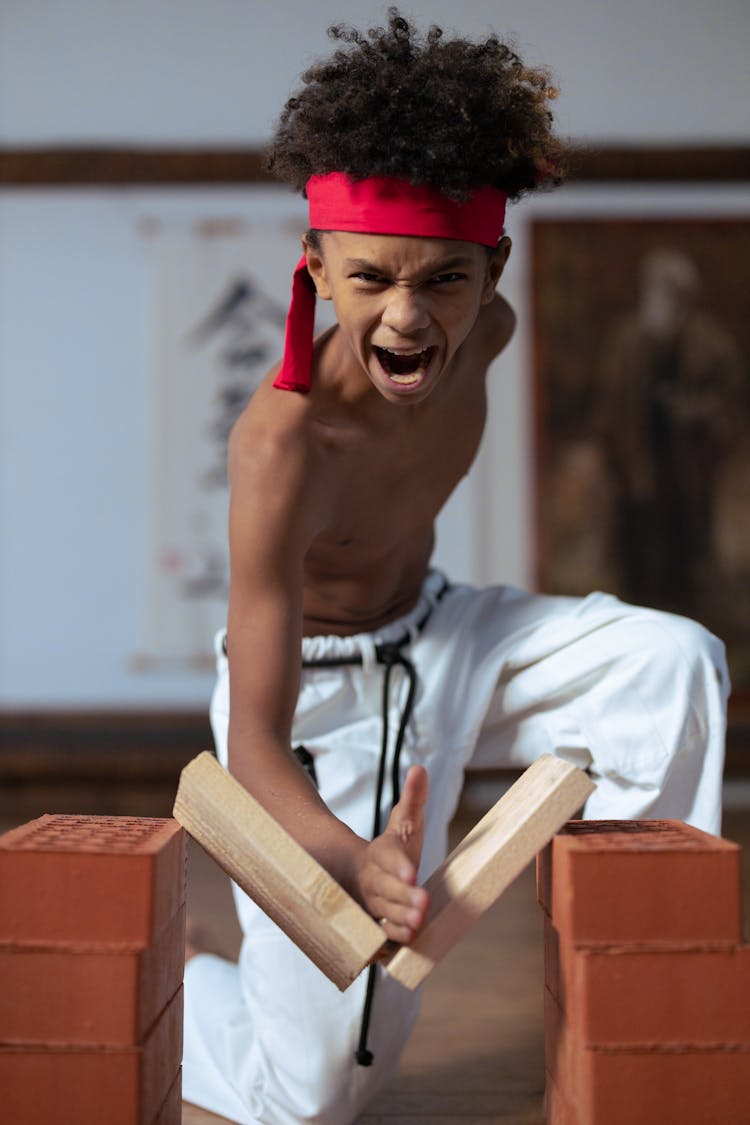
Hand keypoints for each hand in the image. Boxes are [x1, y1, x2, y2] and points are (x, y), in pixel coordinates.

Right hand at [357, 765, 430, 943]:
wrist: (358, 878)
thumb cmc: (391, 851)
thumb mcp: (402, 824)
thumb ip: (412, 799)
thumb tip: (420, 769)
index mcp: (381, 854)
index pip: (388, 857)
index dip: (398, 866)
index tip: (411, 873)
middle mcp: (373, 880)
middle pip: (386, 889)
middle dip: (404, 897)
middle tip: (423, 903)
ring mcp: (372, 904)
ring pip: (384, 913)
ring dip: (401, 919)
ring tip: (419, 921)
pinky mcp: (374, 925)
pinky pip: (380, 934)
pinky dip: (392, 938)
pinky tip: (408, 939)